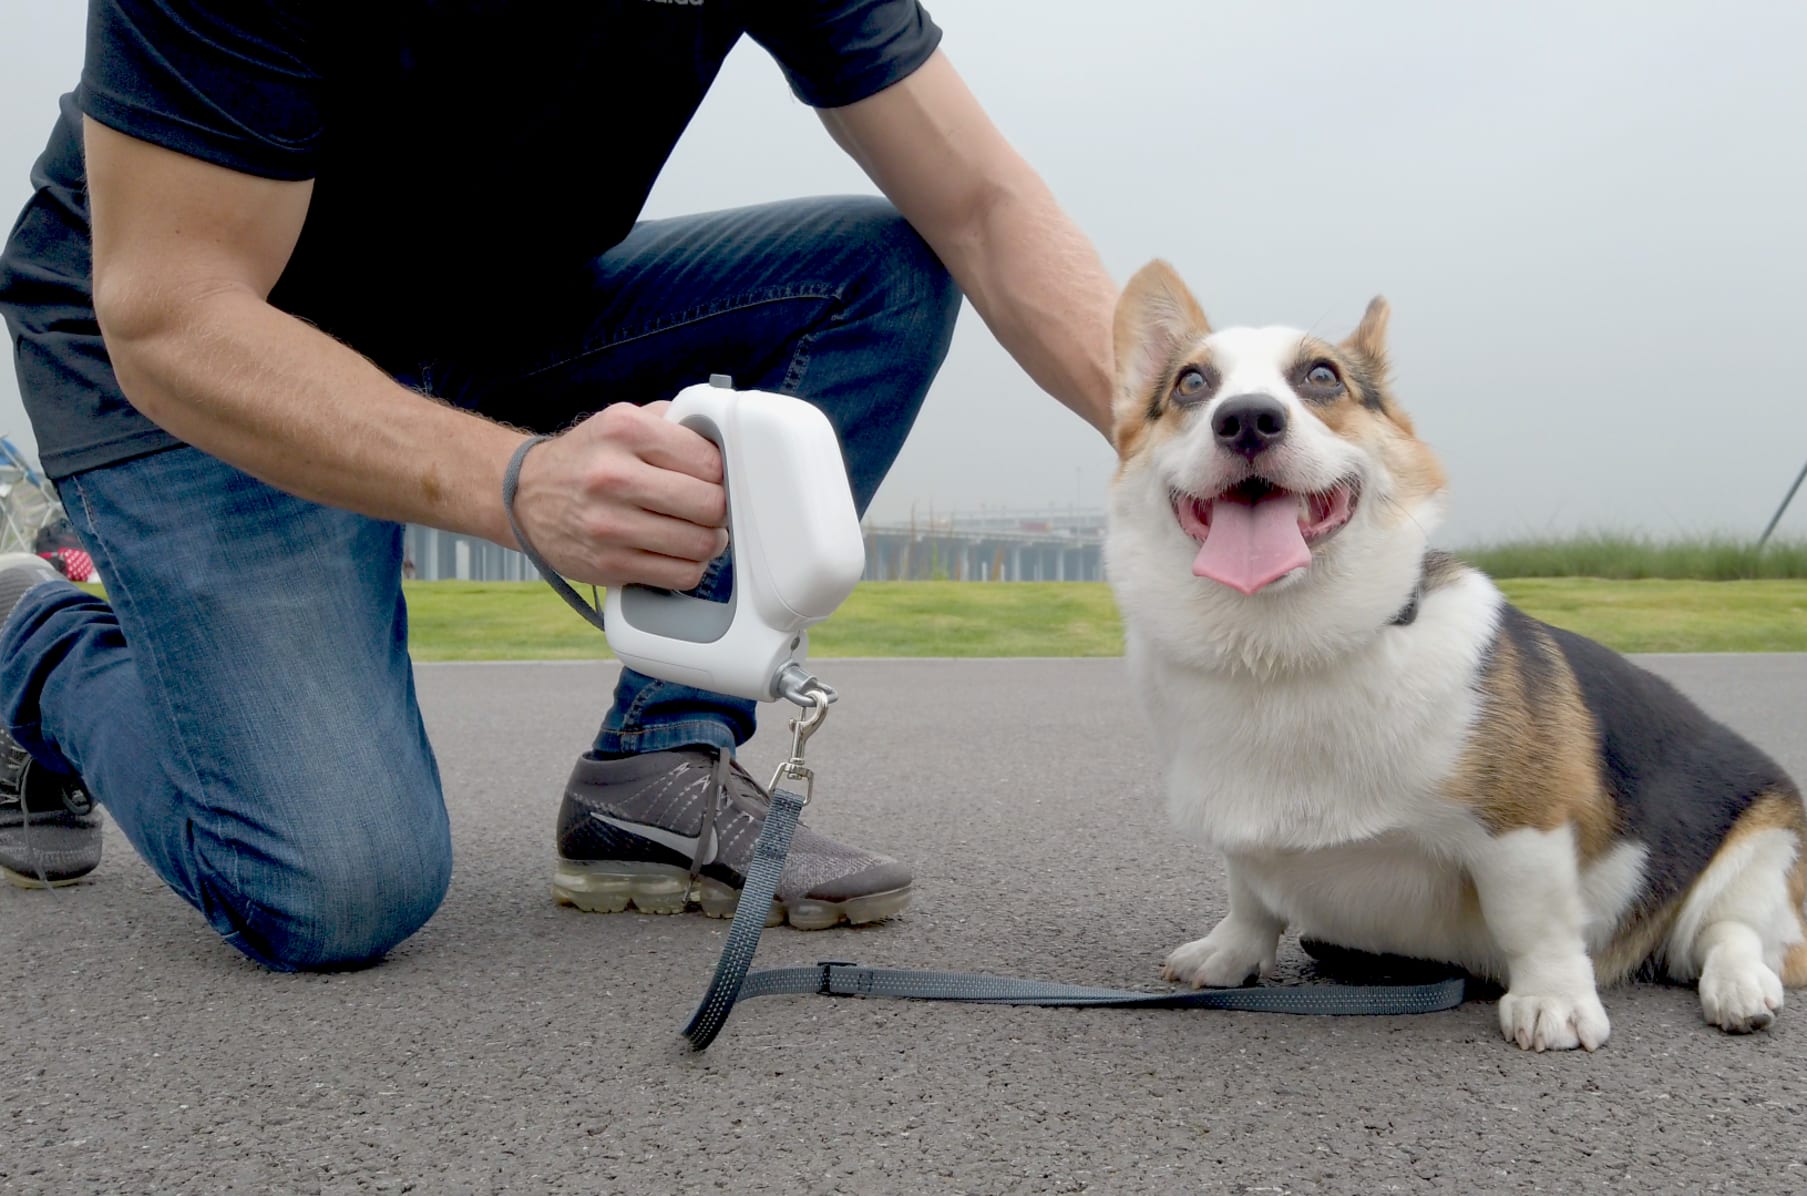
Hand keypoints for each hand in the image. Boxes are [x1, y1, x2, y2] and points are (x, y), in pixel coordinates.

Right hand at [509, 401, 728, 588]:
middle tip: (710, 508)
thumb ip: (674, 422)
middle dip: (719, 509)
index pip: (710, 461)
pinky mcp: (609, 564)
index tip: (714, 479)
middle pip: (710, 505)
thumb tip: (724, 441)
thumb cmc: (587, 458)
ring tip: (697, 531)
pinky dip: (690, 567)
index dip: (721, 473)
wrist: (525, 496)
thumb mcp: (622, 420)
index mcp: (625, 430)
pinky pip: (680, 575)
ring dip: (710, 541)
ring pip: (700, 544)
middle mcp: (614, 475)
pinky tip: (679, 553)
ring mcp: (610, 524)